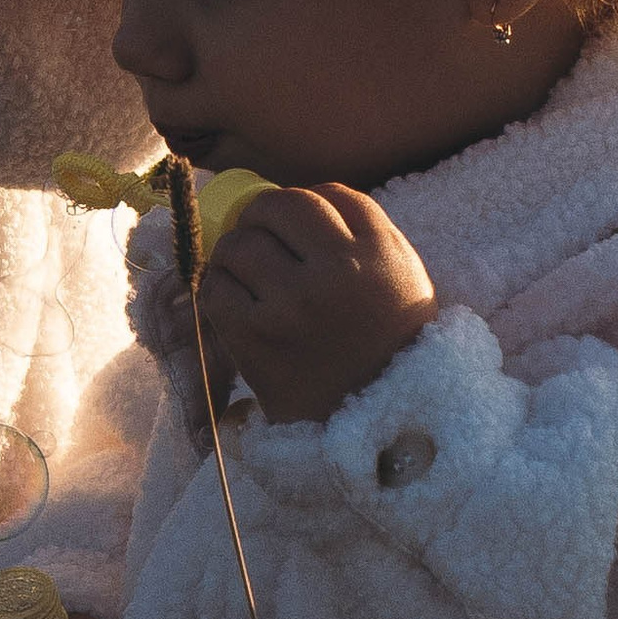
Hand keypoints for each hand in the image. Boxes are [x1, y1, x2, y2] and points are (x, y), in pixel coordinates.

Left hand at [198, 184, 435, 424]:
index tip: (292, 225)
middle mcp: (338, 271)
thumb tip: (295, 198)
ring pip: (238, 245)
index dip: (302, 204)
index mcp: (379, 252)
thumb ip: (362, 230)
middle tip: (260, 239)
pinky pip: (216, 289)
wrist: (381, 423)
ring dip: (235, 254)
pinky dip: (218, 290)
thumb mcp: (401, 276)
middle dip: (260, 218)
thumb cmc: (388, 344)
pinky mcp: (257, 338)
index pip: (326, 195)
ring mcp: (293, 304)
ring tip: (246, 274)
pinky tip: (236, 303)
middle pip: (277, 207)